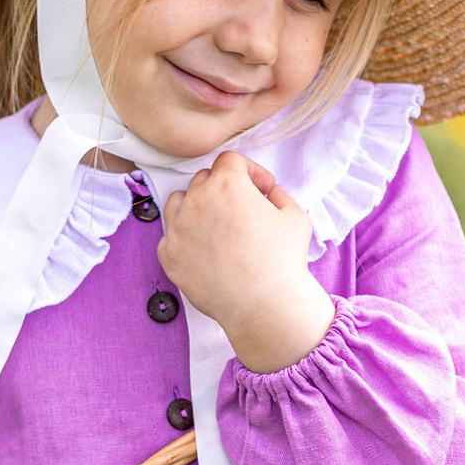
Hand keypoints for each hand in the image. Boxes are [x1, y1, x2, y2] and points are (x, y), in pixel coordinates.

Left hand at [158, 152, 336, 372]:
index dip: (250, 170)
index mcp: (227, 185)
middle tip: (241, 209)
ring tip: (214, 224)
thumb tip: (272, 193)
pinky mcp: (169, 256)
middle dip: (223, 189)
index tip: (261, 188)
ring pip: (178, 202)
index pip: (230, 160)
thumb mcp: (296, 219)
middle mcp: (197, 201)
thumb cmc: (283, 261)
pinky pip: (170, 236)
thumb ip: (282, 197)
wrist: (263, 304)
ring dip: (195, 206)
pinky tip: (203, 249)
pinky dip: (184, 237)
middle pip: (204, 179)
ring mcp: (178, 228)